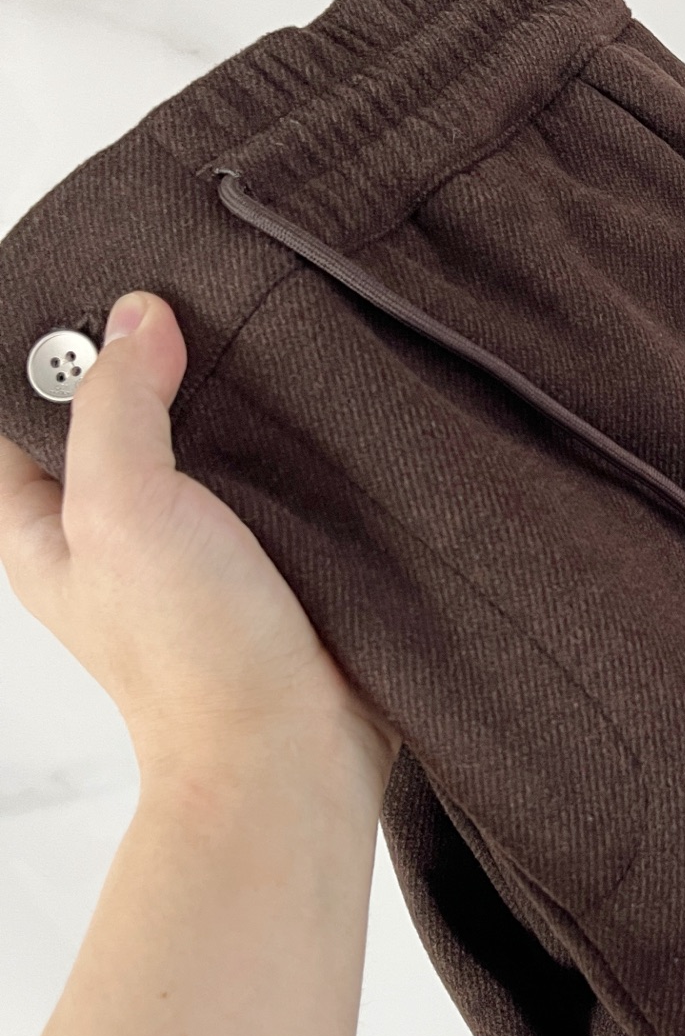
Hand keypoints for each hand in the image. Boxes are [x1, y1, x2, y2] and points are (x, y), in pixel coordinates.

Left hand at [0, 291, 396, 791]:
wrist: (297, 750)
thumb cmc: (193, 661)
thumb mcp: (122, 509)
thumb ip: (117, 405)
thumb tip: (136, 316)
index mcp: (40, 521)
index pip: (15, 405)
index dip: (45, 344)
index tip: (99, 284)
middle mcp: (110, 525)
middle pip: (107, 407)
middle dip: (142, 354)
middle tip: (186, 293)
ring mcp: (189, 537)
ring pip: (192, 431)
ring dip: (221, 390)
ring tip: (252, 330)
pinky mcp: (265, 548)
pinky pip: (261, 466)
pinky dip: (278, 432)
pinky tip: (304, 397)